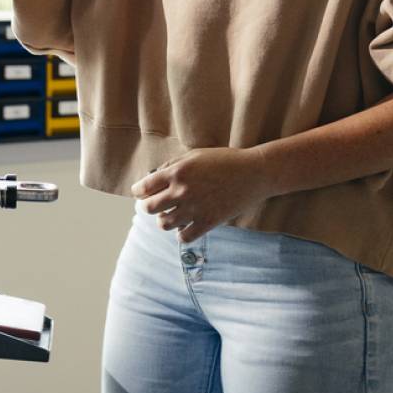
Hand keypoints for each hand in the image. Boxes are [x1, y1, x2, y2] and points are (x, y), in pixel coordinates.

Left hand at [131, 147, 273, 242]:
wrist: (254, 173)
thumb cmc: (225, 160)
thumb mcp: (196, 155)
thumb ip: (173, 165)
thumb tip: (153, 177)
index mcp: (178, 171)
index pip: (144, 187)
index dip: (138, 191)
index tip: (140, 193)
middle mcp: (182, 191)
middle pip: (149, 208)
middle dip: (148, 206)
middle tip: (153, 204)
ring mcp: (194, 209)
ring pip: (164, 224)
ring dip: (164, 219)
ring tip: (171, 214)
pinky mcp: (208, 222)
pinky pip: (183, 237)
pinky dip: (181, 233)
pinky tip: (186, 225)